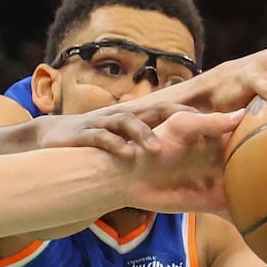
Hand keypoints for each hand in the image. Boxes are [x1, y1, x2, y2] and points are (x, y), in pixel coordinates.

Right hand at [33, 102, 193, 155]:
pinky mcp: (84, 135)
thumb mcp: (122, 140)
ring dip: (142, 134)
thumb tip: (177, 155)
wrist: (48, 136)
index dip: (194, 115)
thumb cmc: (91, 141)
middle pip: (156, 110)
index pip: (170, 112)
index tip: (217, 122)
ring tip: (156, 149)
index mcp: (135, 117)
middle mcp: (122, 116)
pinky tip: (124, 156)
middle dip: (180, 115)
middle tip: (203, 124)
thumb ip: (145, 142)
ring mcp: (103, 123)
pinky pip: (101, 138)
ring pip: (127, 123)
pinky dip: (113, 146)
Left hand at [124, 108, 244, 214]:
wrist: (128, 176)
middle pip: (261, 163)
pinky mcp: (212, 204)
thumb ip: (209, 123)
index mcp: (222, 137)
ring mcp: (222, 182)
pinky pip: (237, 211)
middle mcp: (227, 159)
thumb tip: (242, 115)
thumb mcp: (180, 127)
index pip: (254, 133)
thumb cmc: (153, 144)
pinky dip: (253, 218)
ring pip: (254, 188)